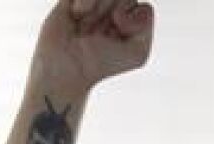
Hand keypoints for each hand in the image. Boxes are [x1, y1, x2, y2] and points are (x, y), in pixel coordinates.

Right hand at [33, 0, 154, 95]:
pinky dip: (85, 2)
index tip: (119, 38)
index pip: (144, 8)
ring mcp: (93, 4)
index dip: (133, 21)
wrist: (67, 66)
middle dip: (115, 14)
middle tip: (101, 33)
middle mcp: (112, 11)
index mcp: (130, 24)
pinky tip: (77, 15)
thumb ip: (146, 25)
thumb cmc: (99, 64)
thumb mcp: (138, 53)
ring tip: (86, 25)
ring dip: (99, 8)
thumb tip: (120, 6)